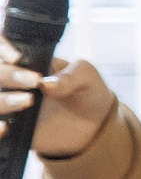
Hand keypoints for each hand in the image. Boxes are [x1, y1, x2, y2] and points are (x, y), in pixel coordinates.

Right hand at [0, 39, 113, 159]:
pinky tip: (6, 128)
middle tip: (34, 82)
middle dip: (7, 75)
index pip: (3, 50)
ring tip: (28, 101)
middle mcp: (11, 82)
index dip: (3, 49)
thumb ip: (71, 75)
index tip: (16, 57)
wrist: (93, 123)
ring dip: (2, 100)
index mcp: (26, 62)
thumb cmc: (87, 91)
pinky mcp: (11, 128)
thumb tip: (46, 83)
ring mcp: (8, 104)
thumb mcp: (86, 76)